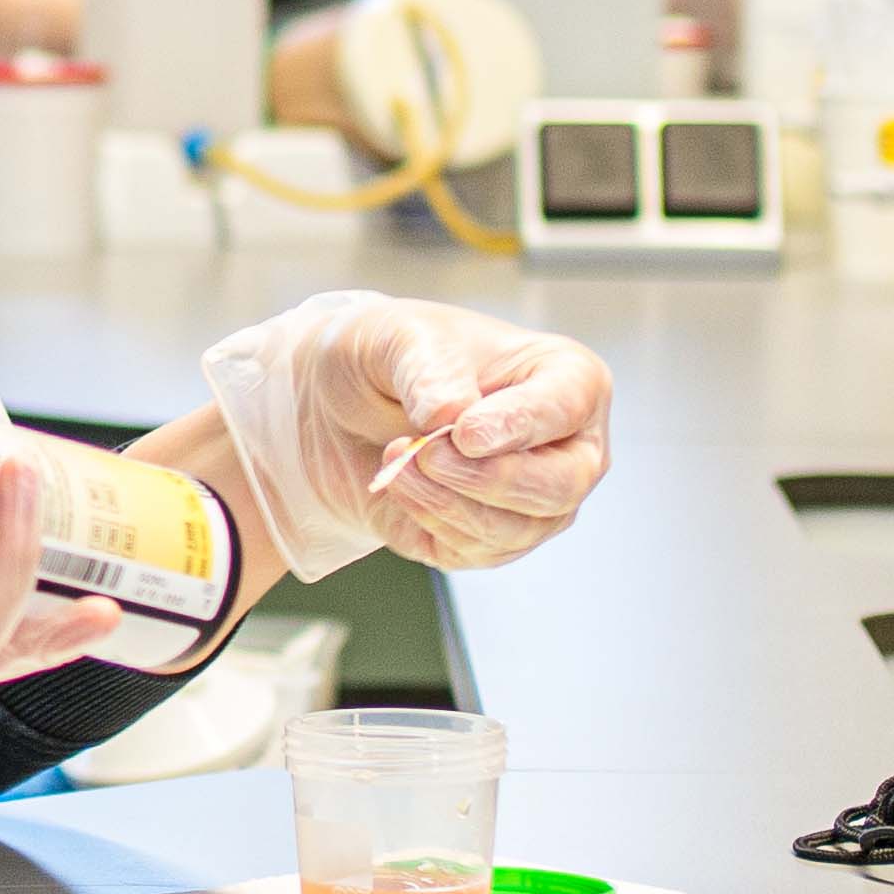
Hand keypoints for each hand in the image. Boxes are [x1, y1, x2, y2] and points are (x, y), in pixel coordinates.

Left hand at [202, 293, 614, 578]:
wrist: (321, 417)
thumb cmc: (367, 358)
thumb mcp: (385, 338)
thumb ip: (424, 368)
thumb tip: (453, 412)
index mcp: (560, 377)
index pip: (572, 403)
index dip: (523, 423)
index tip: (465, 429)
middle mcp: (564, 442)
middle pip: (560, 484)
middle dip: (480, 477)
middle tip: (416, 453)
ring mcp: (533, 499)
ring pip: (521, 529)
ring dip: (448, 503)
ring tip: (397, 466)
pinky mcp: (493, 541)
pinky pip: (481, 556)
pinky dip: (435, 529)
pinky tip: (401, 495)